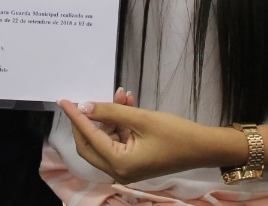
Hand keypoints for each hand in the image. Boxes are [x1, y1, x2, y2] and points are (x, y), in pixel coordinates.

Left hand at [57, 99, 228, 183]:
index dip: (76, 117)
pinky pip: (118, 140)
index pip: (88, 138)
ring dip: (110, 117)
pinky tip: (127, 103)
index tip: (64, 101)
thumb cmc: (176, 134)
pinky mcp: (134, 161)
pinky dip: (120, 123)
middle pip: (90, 144)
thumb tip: (84, 107)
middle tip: (86, 99)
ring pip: (106, 139)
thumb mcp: (140, 118)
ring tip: (122, 96)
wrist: (203, 147)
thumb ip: (110, 112)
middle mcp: (119, 171)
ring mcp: (126, 168)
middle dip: (89, 120)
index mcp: (119, 164)